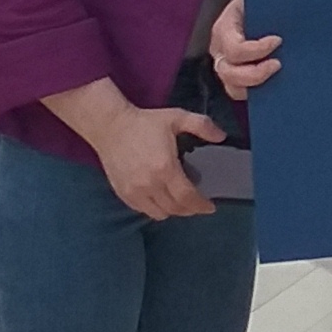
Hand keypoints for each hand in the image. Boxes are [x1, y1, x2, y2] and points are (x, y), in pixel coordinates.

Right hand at [85, 98, 222, 220]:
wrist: (110, 126)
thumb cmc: (145, 122)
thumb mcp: (176, 117)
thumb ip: (202, 125)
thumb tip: (221, 136)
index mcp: (165, 168)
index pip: (187, 197)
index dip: (201, 205)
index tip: (210, 206)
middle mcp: (150, 184)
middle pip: (176, 209)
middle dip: (190, 209)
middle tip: (198, 203)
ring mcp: (134, 191)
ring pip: (160, 213)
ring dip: (173, 210)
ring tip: (179, 200)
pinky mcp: (123, 193)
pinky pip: (144, 210)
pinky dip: (155, 208)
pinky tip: (161, 198)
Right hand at [208, 0, 280, 97]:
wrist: (254, 1)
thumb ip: (268, 3)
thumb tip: (291, 6)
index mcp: (224, 29)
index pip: (234, 49)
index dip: (257, 50)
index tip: (278, 40)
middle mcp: (220, 50)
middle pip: (228, 74)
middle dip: (255, 74)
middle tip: (278, 64)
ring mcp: (226, 65)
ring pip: (233, 88)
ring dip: (256, 87)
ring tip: (277, 76)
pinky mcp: (235, 75)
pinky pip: (242, 91)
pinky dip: (258, 92)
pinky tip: (276, 85)